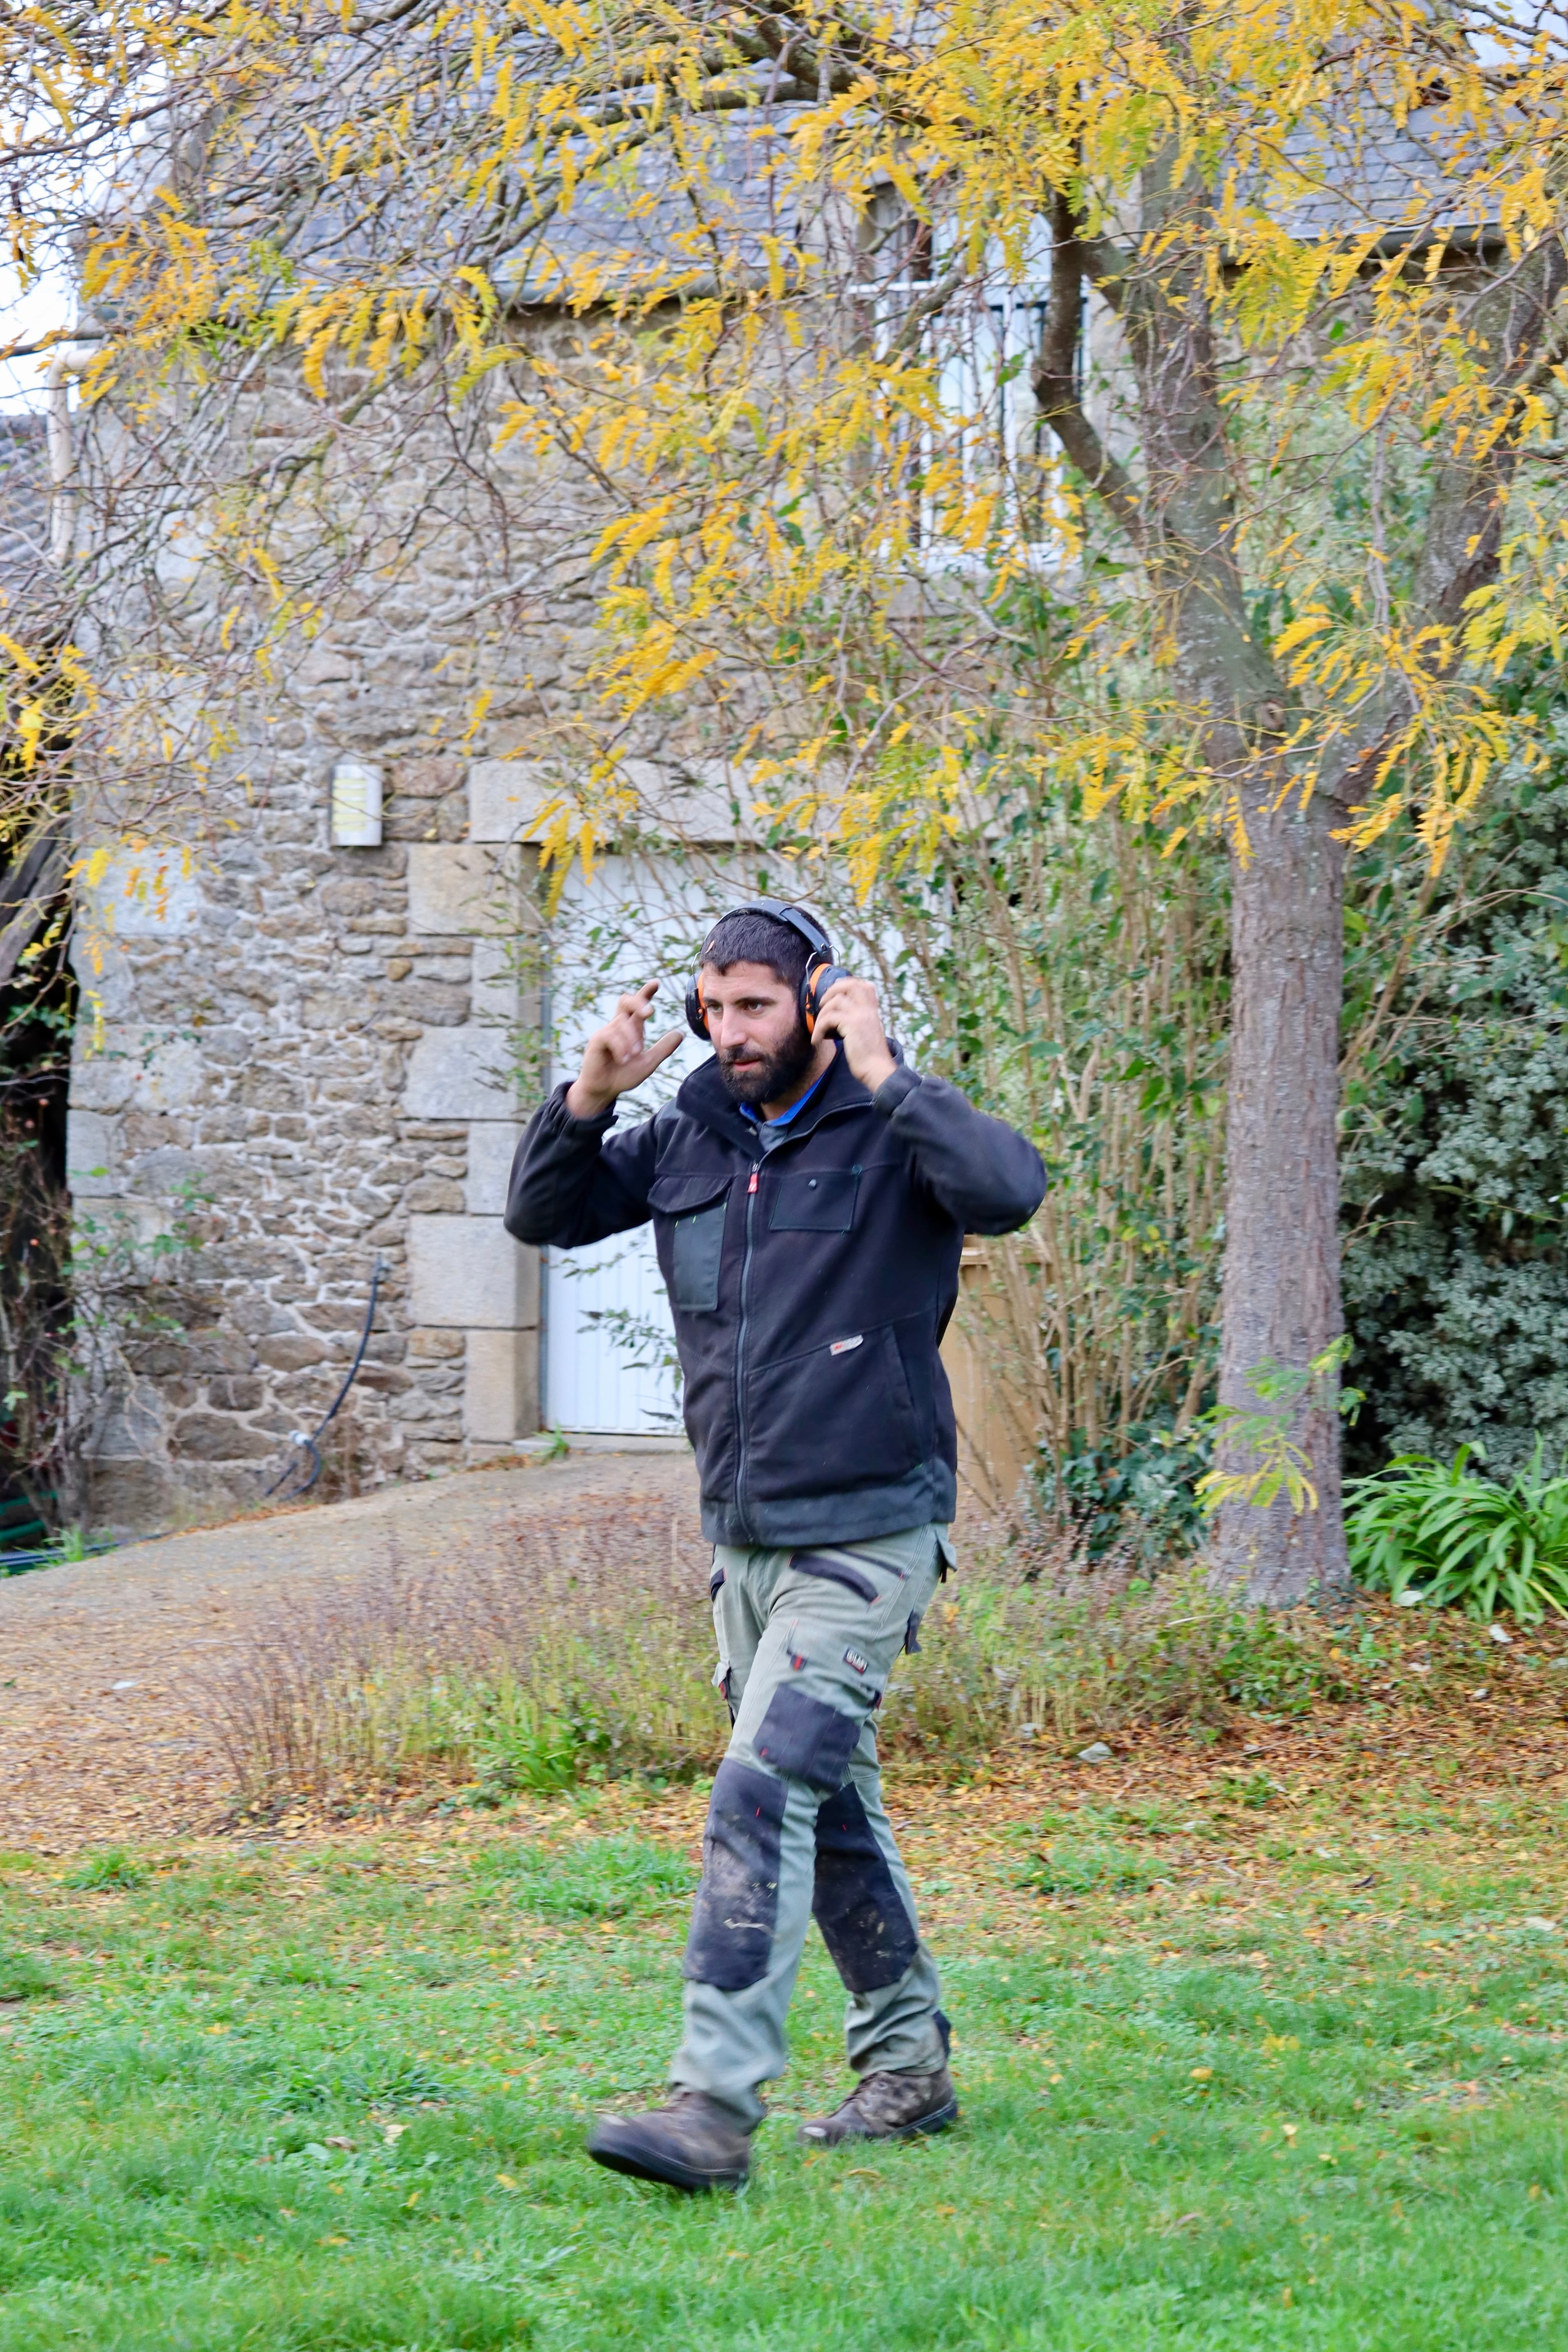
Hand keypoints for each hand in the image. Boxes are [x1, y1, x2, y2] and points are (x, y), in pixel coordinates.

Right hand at [565, 980, 683, 1116]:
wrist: (604, 1090)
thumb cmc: (623, 1074)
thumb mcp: (648, 1062)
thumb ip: (663, 1048)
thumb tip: (680, 1033)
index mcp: (631, 1027)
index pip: (638, 1004)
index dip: (646, 992)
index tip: (656, 983)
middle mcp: (619, 1025)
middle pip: (626, 1001)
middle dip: (638, 1002)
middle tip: (650, 1013)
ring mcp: (607, 1031)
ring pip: (621, 1023)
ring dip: (631, 1039)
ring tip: (634, 1055)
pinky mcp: (597, 1041)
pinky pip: (609, 1035)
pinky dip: (619, 1046)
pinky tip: (623, 1059)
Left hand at [812, 974, 895, 1094]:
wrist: (877, 1070)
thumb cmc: (870, 1057)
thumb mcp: (868, 1034)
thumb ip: (859, 1022)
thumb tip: (839, 1019)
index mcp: (873, 1011)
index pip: (864, 985)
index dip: (846, 985)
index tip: (835, 995)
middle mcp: (868, 1009)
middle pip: (850, 984)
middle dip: (832, 990)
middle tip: (822, 1005)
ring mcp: (861, 1015)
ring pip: (836, 1001)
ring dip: (821, 1015)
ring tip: (818, 1030)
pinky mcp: (852, 1025)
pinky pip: (828, 1018)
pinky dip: (818, 1029)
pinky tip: (817, 1040)